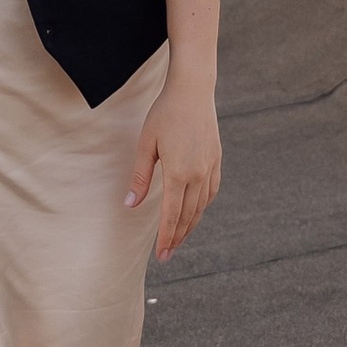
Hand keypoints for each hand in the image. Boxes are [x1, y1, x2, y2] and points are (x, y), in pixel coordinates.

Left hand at [129, 79, 220, 258]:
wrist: (192, 91)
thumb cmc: (164, 114)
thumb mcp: (146, 144)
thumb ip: (140, 177)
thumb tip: (130, 205)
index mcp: (179, 173)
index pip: (171, 215)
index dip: (166, 238)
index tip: (161, 255)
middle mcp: (198, 175)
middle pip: (188, 216)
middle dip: (177, 237)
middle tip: (167, 254)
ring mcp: (210, 168)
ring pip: (201, 207)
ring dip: (190, 225)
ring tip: (179, 238)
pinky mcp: (216, 160)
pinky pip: (211, 192)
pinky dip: (202, 207)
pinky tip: (195, 212)